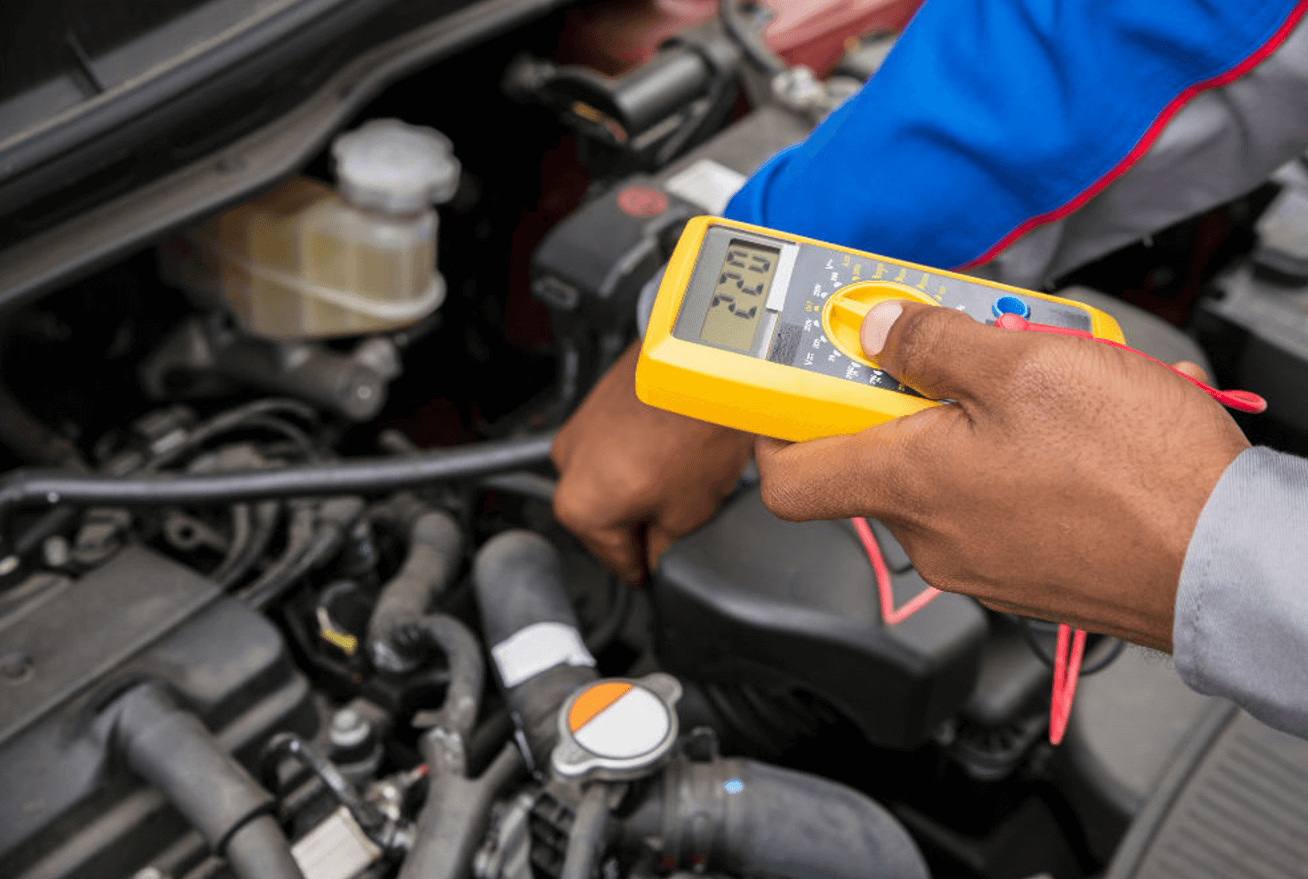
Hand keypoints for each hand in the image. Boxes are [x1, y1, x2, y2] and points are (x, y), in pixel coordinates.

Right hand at [552, 342, 753, 583]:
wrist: (705, 366)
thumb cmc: (695, 430)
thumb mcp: (688, 514)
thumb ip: (662, 549)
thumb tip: (655, 558)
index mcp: (581, 508)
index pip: (616, 561)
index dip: (645, 572)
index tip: (657, 576)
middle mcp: (567, 468)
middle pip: (606, 520)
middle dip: (641, 525)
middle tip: (681, 523)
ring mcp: (578, 431)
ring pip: (609, 483)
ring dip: (638, 489)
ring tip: (682, 479)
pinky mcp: (595, 405)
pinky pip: (614, 449)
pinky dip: (637, 457)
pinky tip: (673, 452)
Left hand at [755, 301, 1248, 650]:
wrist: (1227, 559)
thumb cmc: (1136, 474)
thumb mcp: (1025, 364)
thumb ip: (934, 342)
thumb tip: (880, 331)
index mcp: (908, 483)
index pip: (787, 475)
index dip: (777, 424)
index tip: (793, 379)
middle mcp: (931, 535)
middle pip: (875, 458)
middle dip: (905, 394)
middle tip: (955, 346)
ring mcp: (977, 561)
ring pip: (940, 475)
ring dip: (968, 420)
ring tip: (1034, 381)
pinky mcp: (1023, 571)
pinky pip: (988, 501)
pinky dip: (1006, 458)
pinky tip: (1063, 432)